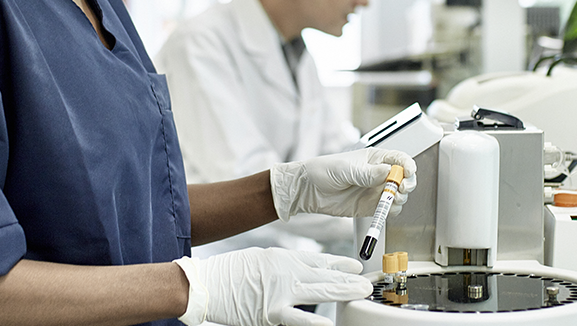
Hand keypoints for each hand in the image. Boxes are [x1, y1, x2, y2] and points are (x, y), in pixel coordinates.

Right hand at [174, 248, 370, 325]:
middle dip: (349, 279)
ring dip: (342, 292)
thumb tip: (299, 273)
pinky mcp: (272, 311)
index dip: (340, 264)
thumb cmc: (229, 272)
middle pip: (325, 276)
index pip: (318, 260)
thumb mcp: (260, 259)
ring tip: (361, 293)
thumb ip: (282, 266)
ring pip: (319, 291)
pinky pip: (298, 318)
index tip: (356, 267)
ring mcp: (281, 291)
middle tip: (368, 282)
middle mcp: (286, 272)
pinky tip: (330, 323)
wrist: (207, 284)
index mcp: (283, 258)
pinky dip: (314, 321)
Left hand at [270, 148, 417, 221]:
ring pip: (399, 194)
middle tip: (400, 188)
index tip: (407, 172)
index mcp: (374, 159)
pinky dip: (391, 211)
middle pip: (404, 178)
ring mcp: (375, 190)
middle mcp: (378, 174)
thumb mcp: (346, 169)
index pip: (399, 159)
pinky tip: (385, 209)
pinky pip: (388, 209)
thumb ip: (368, 173)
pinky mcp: (371, 206)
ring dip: (400, 198)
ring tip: (391, 199)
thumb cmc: (324, 171)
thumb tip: (389, 172)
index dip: (407, 165)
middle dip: (407, 183)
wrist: (309, 190)